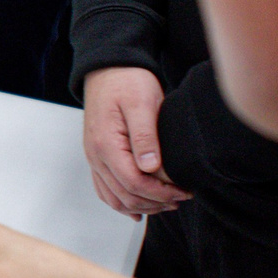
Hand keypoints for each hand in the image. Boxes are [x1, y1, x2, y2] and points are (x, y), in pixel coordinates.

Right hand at [81, 66, 188, 216]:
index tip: (183, 192)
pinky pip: (105, 188)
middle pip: (124, 195)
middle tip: (181, 198)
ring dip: (140, 206)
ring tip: (166, 204)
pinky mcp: (97, 156)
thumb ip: (145, 137)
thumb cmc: (127, 82)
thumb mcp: (142, 103)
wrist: (109, 68)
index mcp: (106, 144)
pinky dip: (121, 202)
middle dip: (155, 203)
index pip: (134, 183)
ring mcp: (93, 157)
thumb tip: (151, 168)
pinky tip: (138, 209)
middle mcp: (95, 155)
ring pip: (113, 197)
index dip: (161, 194)